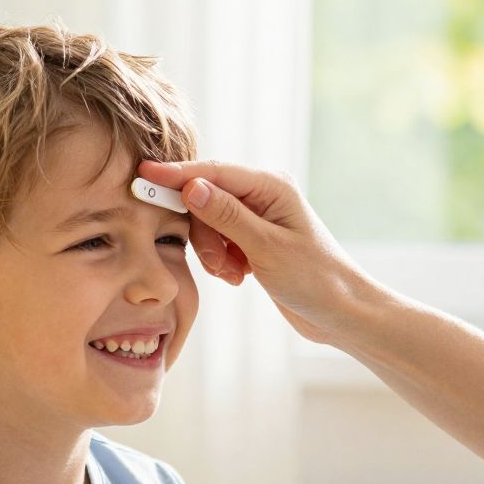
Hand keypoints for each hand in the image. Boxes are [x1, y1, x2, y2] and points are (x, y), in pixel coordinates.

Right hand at [136, 157, 374, 345]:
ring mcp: (257, 219)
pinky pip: (219, 242)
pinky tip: (239, 277)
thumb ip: (227, 216)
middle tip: (217, 263)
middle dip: (203, 232)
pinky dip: (221, 261)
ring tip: (234, 274)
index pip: (213, 171)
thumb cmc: (315, 279)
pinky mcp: (254, 241)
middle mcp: (263, 196)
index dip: (176, 174)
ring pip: (209, 224)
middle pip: (206, 198)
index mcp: (271, 186)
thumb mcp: (267, 248)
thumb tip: (192, 186)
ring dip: (212, 252)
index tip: (143, 175)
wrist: (341, 313)